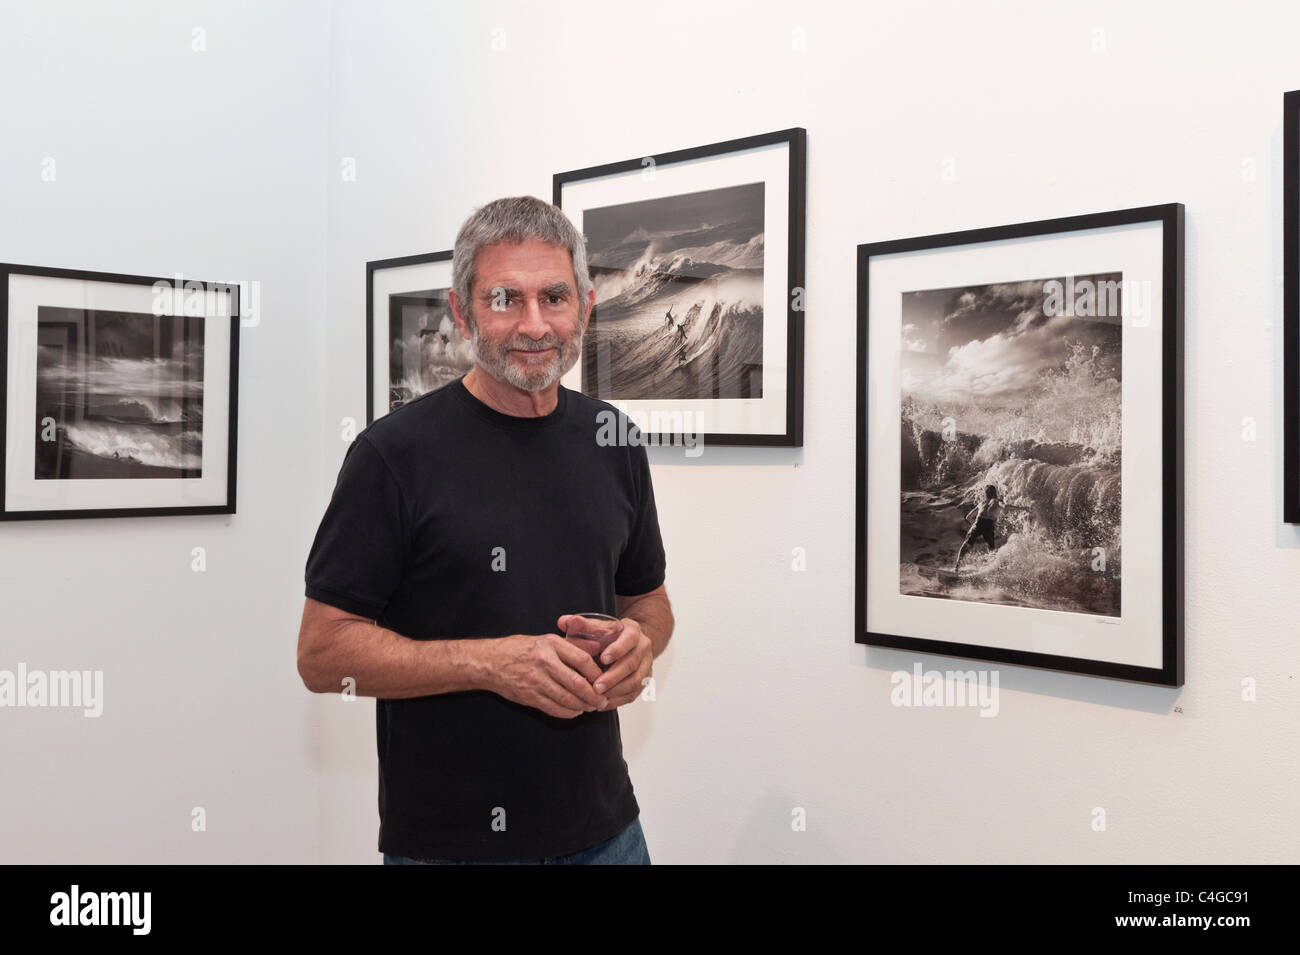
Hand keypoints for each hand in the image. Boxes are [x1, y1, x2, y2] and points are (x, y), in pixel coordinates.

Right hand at [482, 633, 608, 718]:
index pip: (582, 660)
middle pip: (577, 683)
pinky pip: (554, 708)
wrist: (491, 662)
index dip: (597, 674)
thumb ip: (572, 645)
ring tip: (591, 707)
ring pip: (567, 699)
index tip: (604, 681)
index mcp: (551, 644)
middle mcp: (544, 662)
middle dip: (594, 696)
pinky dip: (568, 712)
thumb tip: (598, 648)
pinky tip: (575, 711)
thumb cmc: (520, 649)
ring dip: (583, 706)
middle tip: (602, 701)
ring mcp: (536, 681)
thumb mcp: (546, 639)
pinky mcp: (529, 696)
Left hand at [589, 617, 652, 708]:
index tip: (602, 659)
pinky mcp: (644, 681)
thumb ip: (581, 625)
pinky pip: (634, 694)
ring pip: (636, 681)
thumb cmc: (608, 636)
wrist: (627, 643)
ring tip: (598, 697)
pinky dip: (619, 700)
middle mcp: (643, 648)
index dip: (617, 650)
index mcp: (633, 631)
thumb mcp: (597, 627)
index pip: (629, 639)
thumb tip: (563, 622)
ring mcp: (646, 665)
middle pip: (632, 664)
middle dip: (613, 677)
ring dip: (616, 691)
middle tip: (596, 687)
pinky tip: (603, 703)